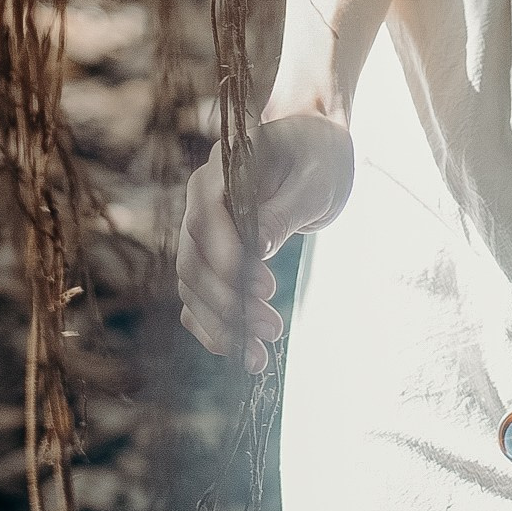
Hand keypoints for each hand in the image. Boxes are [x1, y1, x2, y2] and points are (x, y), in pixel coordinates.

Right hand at [176, 111, 354, 372]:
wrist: (316, 158)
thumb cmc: (320, 159)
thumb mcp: (316, 178)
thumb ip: (285, 209)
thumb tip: (256, 249)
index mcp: (224, 166)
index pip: (206, 213)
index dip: (227, 253)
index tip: (266, 286)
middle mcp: (201, 199)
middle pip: (193, 257)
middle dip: (228, 300)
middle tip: (273, 327)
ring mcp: (201, 231)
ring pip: (191, 286)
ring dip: (222, 322)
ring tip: (263, 349)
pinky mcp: (210, 258)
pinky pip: (197, 298)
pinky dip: (214, 328)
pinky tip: (241, 353)